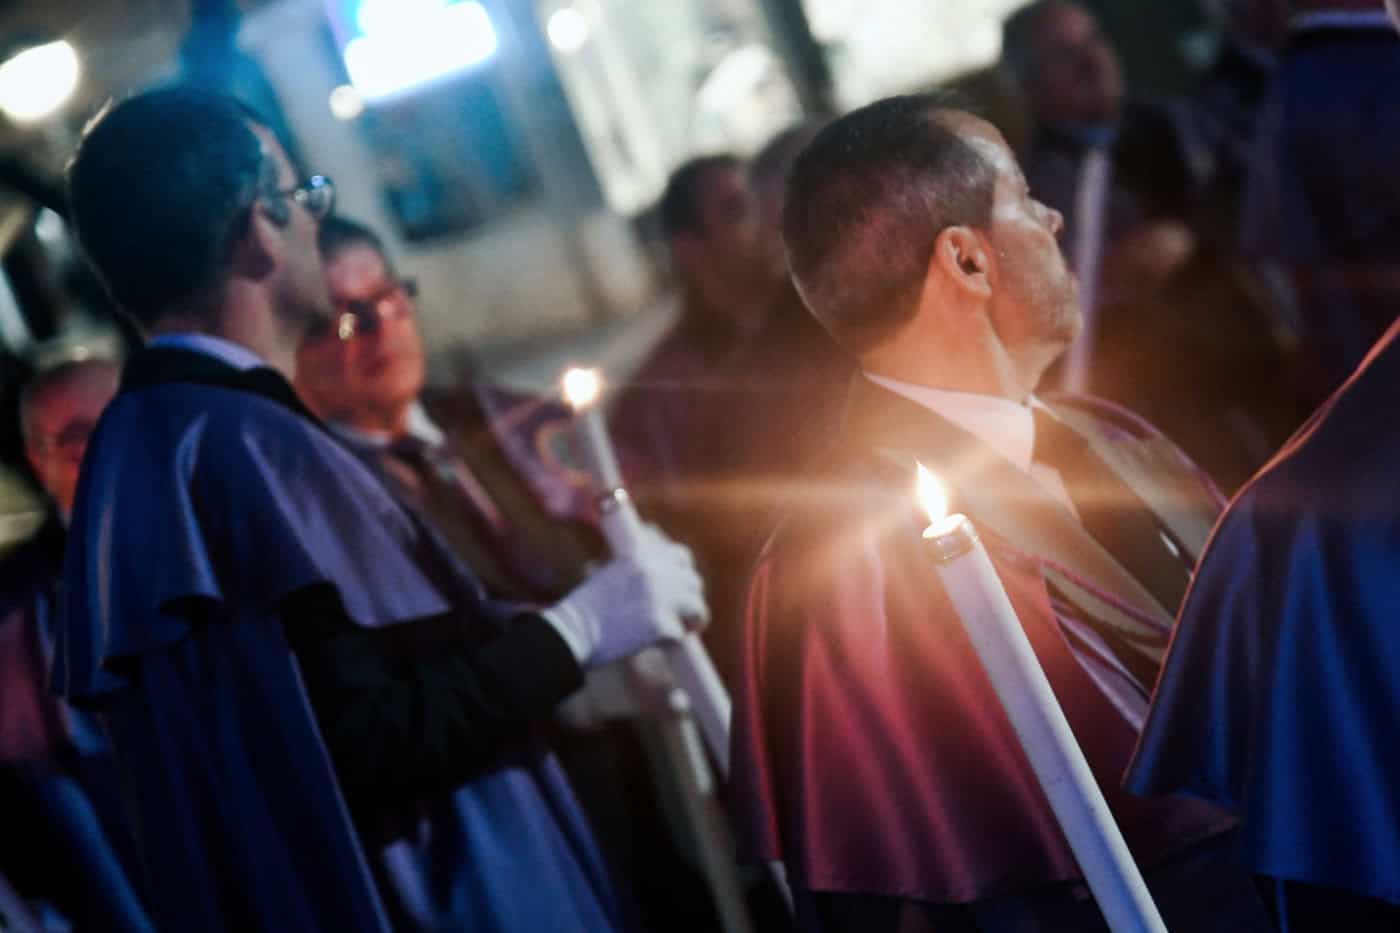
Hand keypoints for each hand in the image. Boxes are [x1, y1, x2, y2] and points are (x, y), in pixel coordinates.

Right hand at [541, 525, 708, 667]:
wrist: (573, 631)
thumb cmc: (586, 607)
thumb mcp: (609, 572)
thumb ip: (636, 568)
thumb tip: (659, 572)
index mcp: (642, 554)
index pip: (682, 555)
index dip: (683, 573)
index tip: (679, 588)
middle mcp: (656, 571)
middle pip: (694, 582)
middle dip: (689, 599)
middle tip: (680, 615)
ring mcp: (661, 597)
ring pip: (698, 608)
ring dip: (690, 621)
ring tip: (678, 631)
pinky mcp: (662, 624)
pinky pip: (681, 634)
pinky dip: (671, 642)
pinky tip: (658, 645)